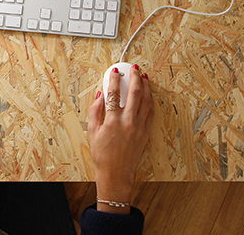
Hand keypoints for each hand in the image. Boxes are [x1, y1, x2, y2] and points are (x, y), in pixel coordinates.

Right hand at [88, 64, 153, 213]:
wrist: (116, 173)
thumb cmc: (102, 155)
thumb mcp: (92, 131)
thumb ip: (95, 111)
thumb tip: (100, 95)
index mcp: (113, 121)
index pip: (113, 93)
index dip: (113, 80)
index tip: (114, 72)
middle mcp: (128, 122)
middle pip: (134, 93)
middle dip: (135, 78)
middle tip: (134, 69)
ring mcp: (139, 127)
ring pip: (146, 101)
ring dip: (146, 87)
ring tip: (144, 77)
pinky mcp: (146, 132)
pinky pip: (150, 112)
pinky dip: (150, 101)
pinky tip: (149, 95)